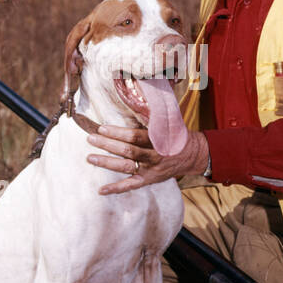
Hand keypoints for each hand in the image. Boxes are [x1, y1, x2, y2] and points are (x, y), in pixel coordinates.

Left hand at [86, 124, 209, 194]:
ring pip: (126, 167)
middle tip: (91, 139)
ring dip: (107, 163)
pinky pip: (130, 186)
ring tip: (90, 158)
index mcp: (157, 140)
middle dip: (108, 145)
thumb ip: (152, 114)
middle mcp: (153, 156)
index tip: (102, 128)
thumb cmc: (175, 135)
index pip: (134, 136)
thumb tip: (138, 92)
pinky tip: (102, 190)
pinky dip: (116, 188)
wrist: (192, 155)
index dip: (117, 133)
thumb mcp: (167, 123)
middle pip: (128, 151)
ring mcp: (150, 170)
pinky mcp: (148, 180)